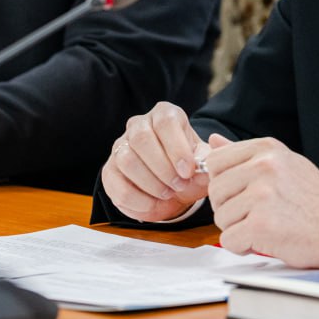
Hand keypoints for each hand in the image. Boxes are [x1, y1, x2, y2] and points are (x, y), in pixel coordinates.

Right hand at [101, 101, 209, 221]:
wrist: (173, 188)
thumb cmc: (188, 170)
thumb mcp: (203, 164)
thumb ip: (208, 160)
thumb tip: (205, 159)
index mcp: (165, 115)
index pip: (166, 122)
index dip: (177, 147)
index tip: (188, 171)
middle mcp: (139, 125)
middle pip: (141, 138)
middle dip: (163, 168)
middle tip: (179, 185)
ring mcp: (120, 147)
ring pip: (127, 160)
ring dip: (151, 183)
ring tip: (167, 194)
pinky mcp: (109, 170)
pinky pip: (116, 184)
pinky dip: (137, 200)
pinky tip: (153, 204)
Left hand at [205, 134, 318, 266]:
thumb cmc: (314, 197)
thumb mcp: (284, 163)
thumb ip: (246, 154)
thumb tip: (213, 141)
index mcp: (265, 149)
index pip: (214, 162)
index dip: (223, 183)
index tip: (241, 193)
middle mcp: (263, 167)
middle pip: (214, 191)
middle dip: (229, 208)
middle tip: (254, 215)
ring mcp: (262, 196)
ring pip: (220, 218)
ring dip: (238, 229)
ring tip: (264, 226)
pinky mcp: (262, 225)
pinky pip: (229, 240)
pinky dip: (242, 246)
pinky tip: (263, 241)